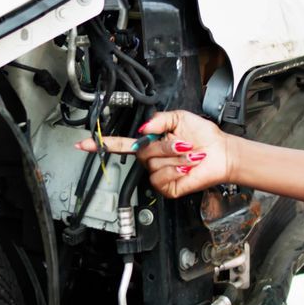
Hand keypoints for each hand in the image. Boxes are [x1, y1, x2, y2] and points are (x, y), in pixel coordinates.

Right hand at [77, 109, 232, 198]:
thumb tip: (144, 129)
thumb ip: (159, 120)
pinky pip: (161, 178)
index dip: (101, 144)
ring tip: (190, 156)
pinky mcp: (167, 187)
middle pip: (143, 152)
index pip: (121, 144)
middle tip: (184, 144)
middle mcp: (151, 159)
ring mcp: (158, 174)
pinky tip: (186, 168)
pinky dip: (176, 170)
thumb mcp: (179, 118)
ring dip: (175, 157)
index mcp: (150, 142)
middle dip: (165, 146)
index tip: (84, 144)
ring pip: (154, 165)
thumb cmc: (203, 136)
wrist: (219, 153)